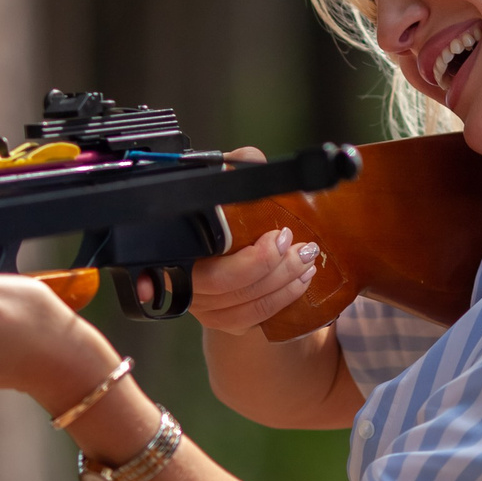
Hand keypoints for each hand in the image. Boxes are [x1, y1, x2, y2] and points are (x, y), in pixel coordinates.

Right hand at [187, 148, 323, 337]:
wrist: (231, 251)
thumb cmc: (225, 216)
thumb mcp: (228, 187)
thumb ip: (235, 167)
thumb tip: (249, 159)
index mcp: (175, 245)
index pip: (190, 252)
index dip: (229, 249)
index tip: (277, 236)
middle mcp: (182, 280)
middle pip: (220, 283)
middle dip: (266, 263)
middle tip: (294, 242)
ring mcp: (201, 306)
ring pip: (242, 302)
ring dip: (282, 280)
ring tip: (306, 258)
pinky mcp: (223, 321)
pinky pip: (253, 317)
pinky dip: (282, 298)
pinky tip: (302, 279)